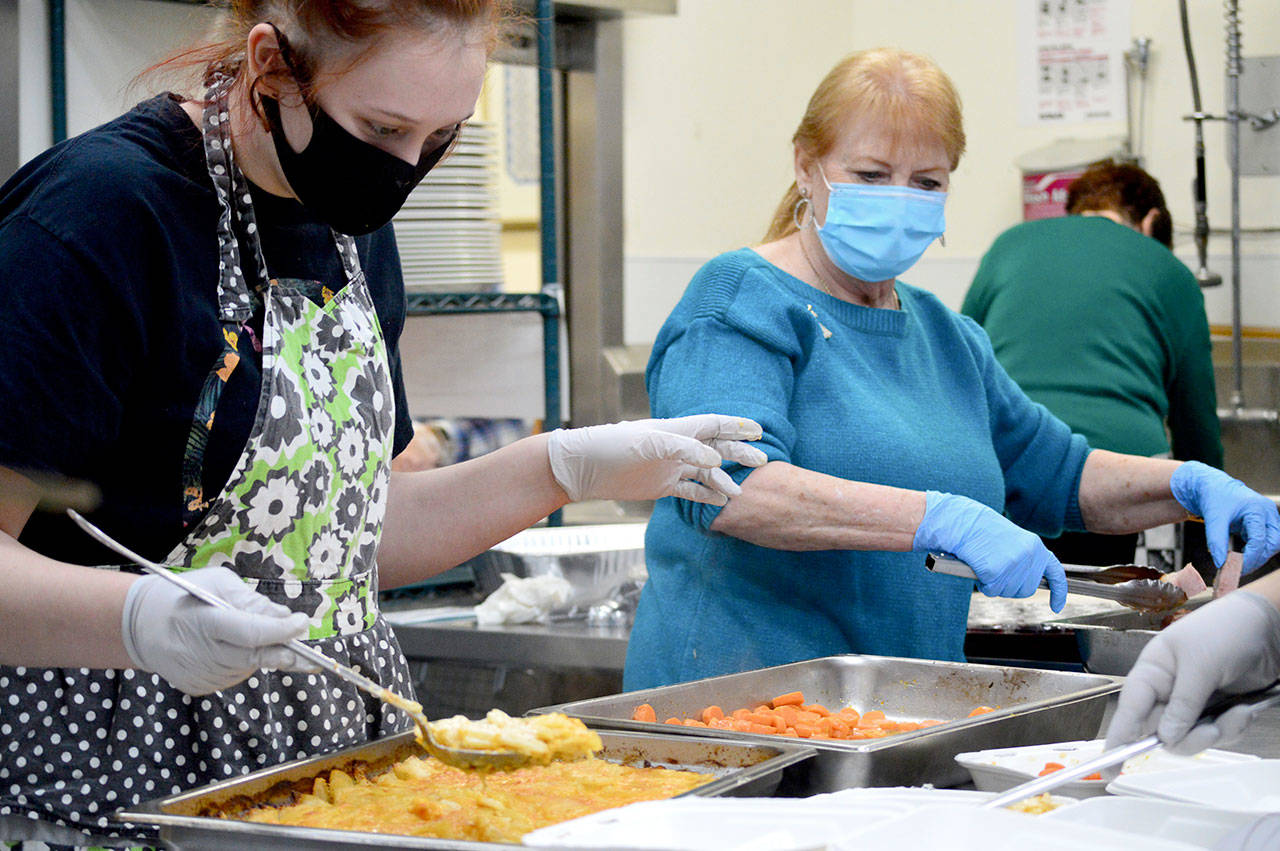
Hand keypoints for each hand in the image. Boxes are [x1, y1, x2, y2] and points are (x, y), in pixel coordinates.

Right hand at [122, 566, 313, 695]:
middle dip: (286, 654)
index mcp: (206, 621)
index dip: (281, 631)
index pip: (252, 633)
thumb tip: (286, 618)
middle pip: (255, 658)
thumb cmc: (185, 596)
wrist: (141, 626)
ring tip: (254, 637)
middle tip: (310, 654)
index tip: (302, 623)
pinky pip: (235, 675)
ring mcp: (200, 674)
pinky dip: (244, 663)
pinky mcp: (199, 687)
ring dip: (263, 655)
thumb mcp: (217, 584)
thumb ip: (252, 601)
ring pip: (248, 668)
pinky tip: (231, 649)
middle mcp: (203, 652)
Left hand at [546, 414, 766, 504]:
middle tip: (762, 462)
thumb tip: (716, 459)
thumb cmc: (612, 446)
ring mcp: (670, 467)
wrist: (583, 468)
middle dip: (738, 454)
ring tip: (739, 493)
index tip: (759, 431)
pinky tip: (720, 502)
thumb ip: (684, 449)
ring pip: (705, 472)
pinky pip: (689, 490)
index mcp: (676, 429)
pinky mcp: (661, 486)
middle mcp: (677, 447)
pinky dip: (705, 495)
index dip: (736, 426)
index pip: (713, 425)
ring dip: (723, 480)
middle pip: (715, 448)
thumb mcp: (649, 443)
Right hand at [912, 490, 1067, 611]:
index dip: (1059, 593)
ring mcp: (1013, 565)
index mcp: (1036, 546)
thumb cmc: (984, 532)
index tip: (1056, 607)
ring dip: (995, 584)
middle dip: (1011, 587)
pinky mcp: (996, 572)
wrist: (964, 523)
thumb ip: (1025, 560)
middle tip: (996, 571)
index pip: (1055, 573)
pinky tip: (978, 569)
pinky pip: (991, 591)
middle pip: (1027, 590)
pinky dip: (982, 584)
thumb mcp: (1013, 541)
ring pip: (1008, 592)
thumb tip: (1028, 586)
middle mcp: (1030, 556)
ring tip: (986, 564)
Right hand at [1104, 590, 1279, 754]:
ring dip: (1217, 732)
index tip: (1111, 765)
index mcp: (1153, 671)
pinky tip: (1246, 708)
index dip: (1118, 737)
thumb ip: (1183, 703)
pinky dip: (1233, 727)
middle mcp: (1169, 689)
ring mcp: (1194, 701)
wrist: (1270, 627)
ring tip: (1238, 712)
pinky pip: (1217, 734)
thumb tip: (1167, 736)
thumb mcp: (1201, 665)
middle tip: (1211, 729)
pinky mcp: (1217, 709)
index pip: (1129, 708)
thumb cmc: (1226, 629)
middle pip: (1163, 731)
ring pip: (1191, 737)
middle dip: (1189, 736)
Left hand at [1170, 461, 1279, 572]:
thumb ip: (1216, 540)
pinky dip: (1256, 551)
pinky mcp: (1264, 523)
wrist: (1212, 486)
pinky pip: (1266, 541)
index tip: (1234, 568)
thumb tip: (1220, 563)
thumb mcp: (1213, 518)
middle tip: (1239, 570)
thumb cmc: (1214, 497)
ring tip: (1240, 565)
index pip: (1260, 540)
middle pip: (1273, 543)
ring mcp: (1268, 517)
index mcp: (1257, 508)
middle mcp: (1268, 512)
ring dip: (1259, 556)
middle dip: (1258, 558)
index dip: (1250, 557)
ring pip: (1273, 544)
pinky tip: (1242, 557)